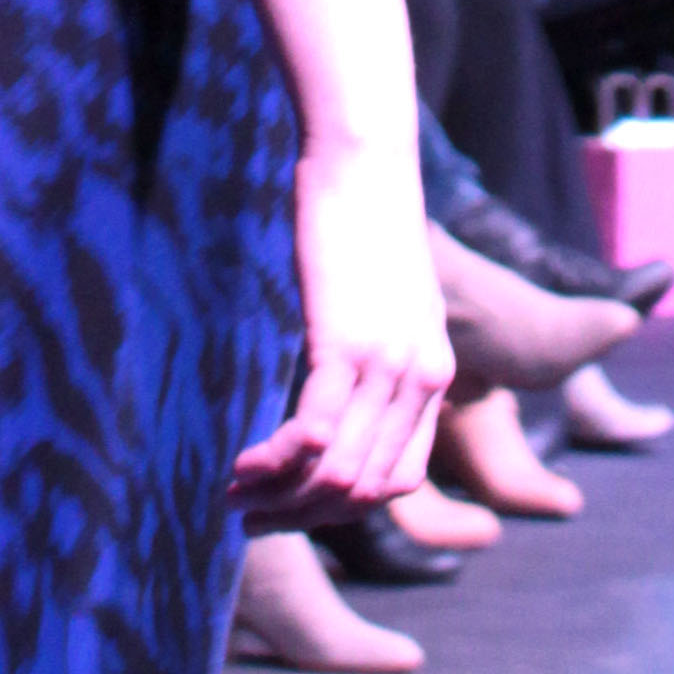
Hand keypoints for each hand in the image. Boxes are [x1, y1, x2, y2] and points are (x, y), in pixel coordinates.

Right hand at [231, 139, 452, 523]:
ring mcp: (387, 367)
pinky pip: (315, 436)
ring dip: (284, 499)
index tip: (295, 504)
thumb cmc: (366, 216)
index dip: (344, 507)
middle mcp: (421, 381)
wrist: (365, 157)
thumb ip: (378, 351)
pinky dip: (276, 463)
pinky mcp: (345, 345)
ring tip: (237, 497)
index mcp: (436, 374)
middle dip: (306, 516)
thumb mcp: (388, 298)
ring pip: (341, 476)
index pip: (400, 479)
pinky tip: (243, 464)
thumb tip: (342, 388)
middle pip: (367, 490)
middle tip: (251, 516)